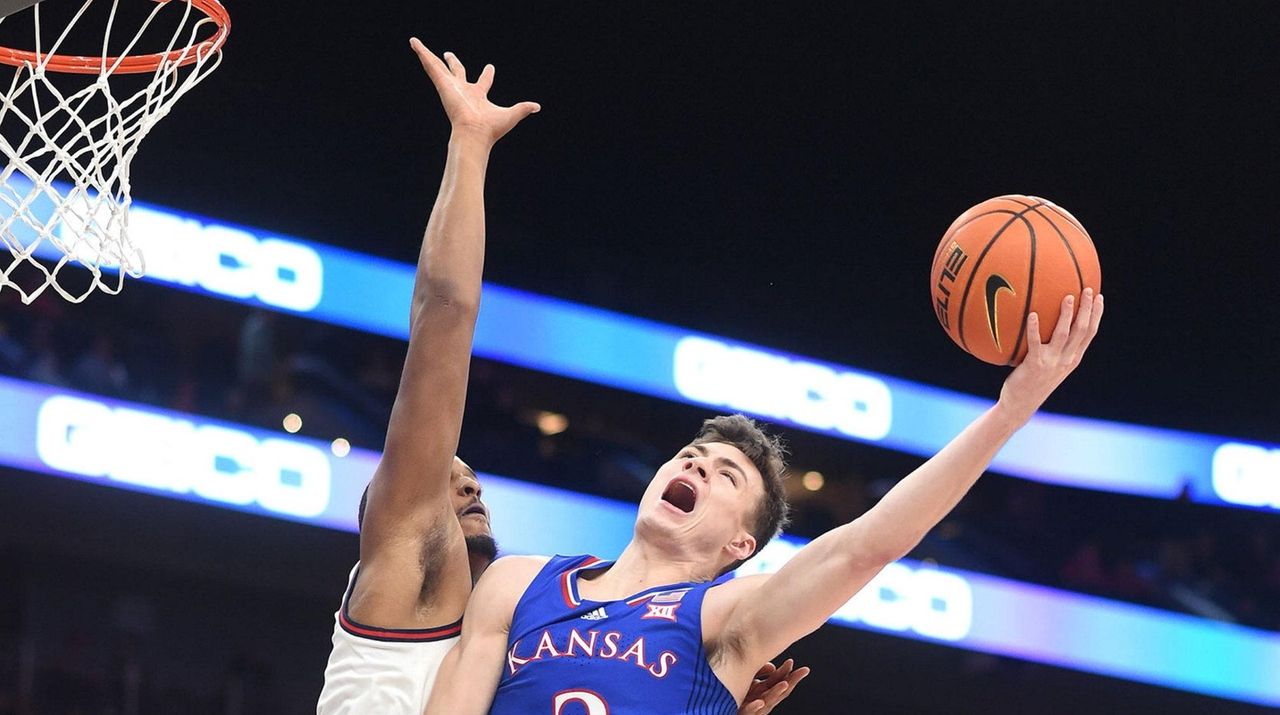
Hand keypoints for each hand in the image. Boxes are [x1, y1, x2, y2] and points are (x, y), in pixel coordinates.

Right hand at [409, 38, 539, 144]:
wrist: (475, 134)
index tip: (490, 67)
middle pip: (457, 72)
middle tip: (449, 54)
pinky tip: (414, 42)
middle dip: (453, 63)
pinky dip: (421, 53)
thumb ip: (523, 108)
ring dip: (427, 54)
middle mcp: (462, 91)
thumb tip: (537, 106)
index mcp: (478, 96)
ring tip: (416, 43)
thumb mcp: (512, 114)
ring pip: (436, 67)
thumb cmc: (491, 129)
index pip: (483, 82)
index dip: (487, 74)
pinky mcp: (442, 84)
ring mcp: (450, 87)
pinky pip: (430, 65)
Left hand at [737, 658, 810, 714]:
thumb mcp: (749, 680)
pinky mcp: (744, 714)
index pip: (780, 680)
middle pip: (780, 691)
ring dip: (776, 693)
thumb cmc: (735, 696)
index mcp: (763, 691)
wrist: (721, 712)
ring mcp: (755, 709)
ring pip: (768, 701)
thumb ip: (761, 672)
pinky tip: (760, 702)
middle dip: (792, 681)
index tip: (791, 661)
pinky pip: (749, 712)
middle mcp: (762, 700)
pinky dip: (755, 707)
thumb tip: (773, 667)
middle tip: (802, 671)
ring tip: (785, 684)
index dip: (787, 672)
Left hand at [999, 289, 1103, 416]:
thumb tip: (1047, 322)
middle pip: (1082, 330)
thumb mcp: (1049, 364)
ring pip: (1064, 334)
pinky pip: (1035, 343)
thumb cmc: (1031, 381)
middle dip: (1087, 309)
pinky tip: (1032, 314)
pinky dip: (1034, 328)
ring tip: (1068, 297)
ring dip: (1067, 315)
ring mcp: (1052, 362)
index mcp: (1073, 358)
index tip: (1099, 297)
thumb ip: (1053, 346)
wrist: (1020, 404)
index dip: (1096, 315)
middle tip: (1088, 290)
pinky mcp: (1034, 364)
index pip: (1090, 333)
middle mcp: (1066, 360)